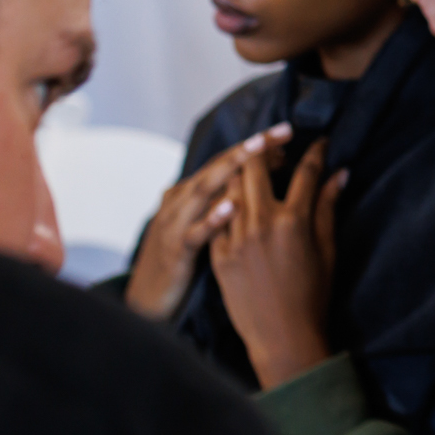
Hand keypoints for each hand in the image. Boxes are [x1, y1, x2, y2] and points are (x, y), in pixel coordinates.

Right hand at [123, 123, 287, 321]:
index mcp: (191, 191)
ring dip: (231, 169)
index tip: (285, 133)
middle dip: (250, 148)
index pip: (227, 160)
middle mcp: (181, 200)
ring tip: (257, 151)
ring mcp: (175, 223)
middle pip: (218, 166)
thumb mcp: (203, 223)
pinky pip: (195, 232)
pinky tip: (232, 207)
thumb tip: (266, 173)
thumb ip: (226, 197)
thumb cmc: (182, 260)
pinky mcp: (175, 250)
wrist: (148, 301)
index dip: (256, 147)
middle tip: (280, 132)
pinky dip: (212, 218)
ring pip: (204, 189)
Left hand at [208, 132, 345, 388]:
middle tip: (279, 149)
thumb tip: (340, 174)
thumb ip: (329, 208)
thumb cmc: (312, 296)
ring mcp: (235, 238)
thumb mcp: (327, 250)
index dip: (315, 152)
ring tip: (255, 169)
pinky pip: (217, 215)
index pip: (305, 172)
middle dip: (267, 149)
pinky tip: (235, 200)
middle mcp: (261, 223)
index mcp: (293, 221)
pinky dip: (226, 203)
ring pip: (230, 185)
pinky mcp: (218, 253)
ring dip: (242, 172)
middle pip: (255, 166)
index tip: (319, 143)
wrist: (282, 337)